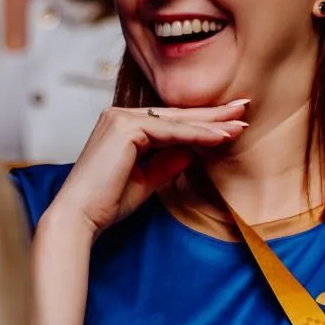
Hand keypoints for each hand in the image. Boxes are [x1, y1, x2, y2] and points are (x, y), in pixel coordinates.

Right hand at [47, 103, 249, 237]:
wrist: (80, 216)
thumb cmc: (106, 202)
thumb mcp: (145, 181)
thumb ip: (166, 163)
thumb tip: (191, 152)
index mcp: (121, 125)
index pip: (169, 121)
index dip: (201, 122)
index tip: (230, 123)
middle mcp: (119, 115)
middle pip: (176, 115)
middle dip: (212, 114)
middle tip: (244, 108)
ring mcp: (121, 118)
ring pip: (176, 121)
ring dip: (211, 123)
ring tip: (240, 124)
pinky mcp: (125, 128)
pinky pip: (171, 132)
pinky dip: (198, 135)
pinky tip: (221, 137)